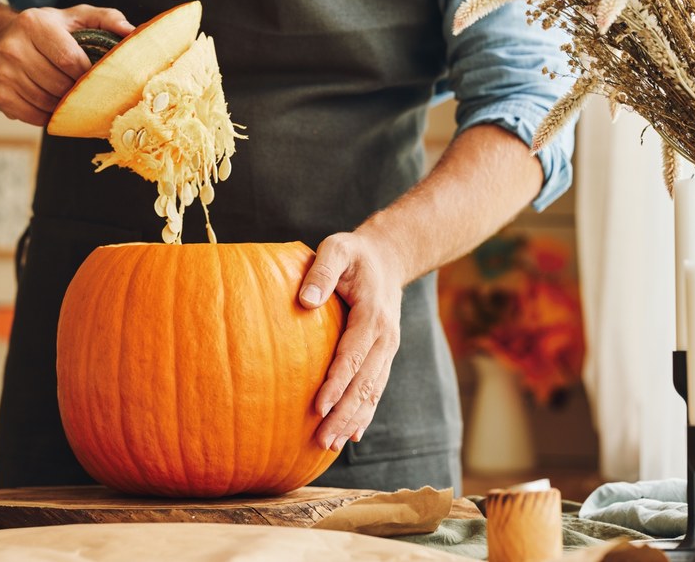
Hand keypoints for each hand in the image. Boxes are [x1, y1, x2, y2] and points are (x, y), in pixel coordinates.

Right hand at [0, 5, 133, 125]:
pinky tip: (52, 104)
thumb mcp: (75, 17)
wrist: (0, 43)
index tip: (97, 77)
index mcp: (34, 23)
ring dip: (64, 105)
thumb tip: (132, 32)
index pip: (70, 60)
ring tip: (68, 94)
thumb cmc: (47, 32)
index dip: (88, 74)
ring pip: (47, 103)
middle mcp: (13, 47)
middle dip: (77, 91)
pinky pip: (34, 117)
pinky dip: (49, 116)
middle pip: (59, 84)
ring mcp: (3, 73)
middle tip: (84, 89)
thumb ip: (106, 19)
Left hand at [299, 231, 404, 452]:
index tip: (318, 407)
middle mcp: (385, 337)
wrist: (388, 257)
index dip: (337, 384)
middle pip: (365, 383)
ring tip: (331, 445)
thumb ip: (321, 271)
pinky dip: (365, 412)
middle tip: (321, 440)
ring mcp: (387, 348)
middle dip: (344, 413)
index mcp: (372, 316)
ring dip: (353, 419)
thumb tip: (306, 301)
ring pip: (372, 391)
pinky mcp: (383, 354)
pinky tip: (352, 434)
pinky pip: (376, 388)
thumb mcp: (337, 249)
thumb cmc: (354, 254)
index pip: (352, 356)